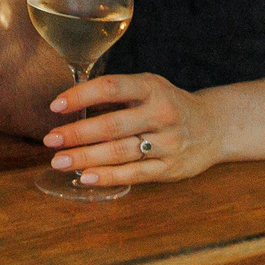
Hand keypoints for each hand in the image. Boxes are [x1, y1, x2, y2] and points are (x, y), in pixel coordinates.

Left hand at [41, 72, 218, 185]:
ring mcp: (168, 143)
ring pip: (121, 152)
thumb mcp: (148, 87)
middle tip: (50, 139)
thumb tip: (70, 102)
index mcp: (152, 88)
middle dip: (78, 133)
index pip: (111, 88)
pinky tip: (85, 177)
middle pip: (113, 125)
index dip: (81, 95)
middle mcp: (162, 114)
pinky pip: (134, 174)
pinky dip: (108, 176)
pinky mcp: (169, 168)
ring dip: (86, 158)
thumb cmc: (169, 104)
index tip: (55, 106)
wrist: (214, 127)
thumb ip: (117, 93)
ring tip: (59, 161)